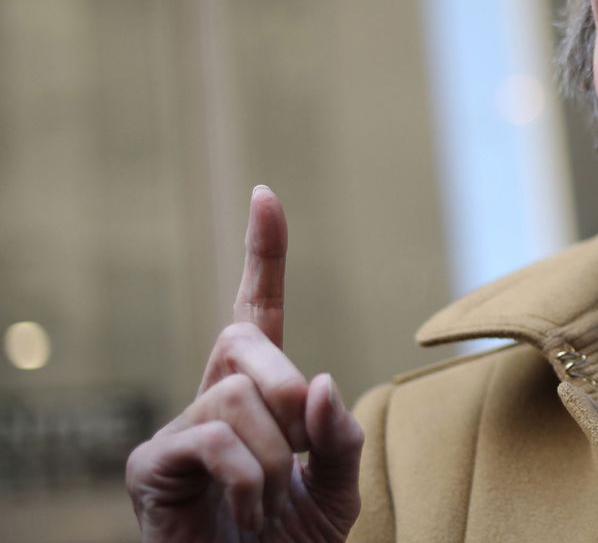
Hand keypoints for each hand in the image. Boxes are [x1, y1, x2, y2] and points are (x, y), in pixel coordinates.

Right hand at [126, 186, 363, 541]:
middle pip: (244, 340)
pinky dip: (246, 477)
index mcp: (261, 393)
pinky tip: (247, 512)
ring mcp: (179, 429)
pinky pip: (210, 438)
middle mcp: (215, 397)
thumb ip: (339, 436)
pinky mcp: (151, 465)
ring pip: (235, 395)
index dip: (264, 255)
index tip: (267, 196)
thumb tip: (322, 380)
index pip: (258, 309)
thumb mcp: (338, 486)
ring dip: (274, 455)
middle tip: (302, 449)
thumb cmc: (293, 541)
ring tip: (270, 504)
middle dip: (290, 389)